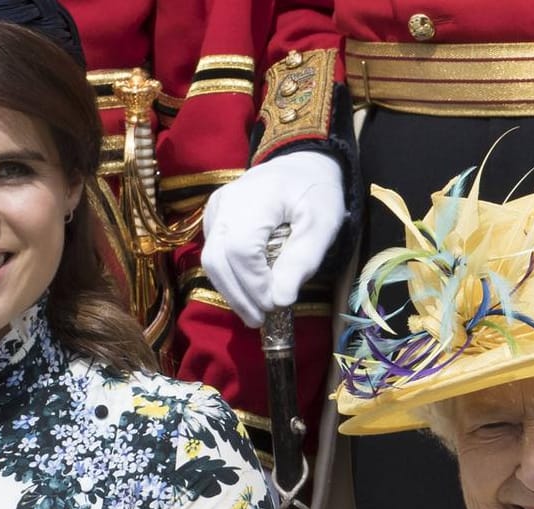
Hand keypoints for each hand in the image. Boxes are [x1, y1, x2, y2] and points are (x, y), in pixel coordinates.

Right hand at [202, 150, 343, 326]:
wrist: (300, 163)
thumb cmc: (315, 192)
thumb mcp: (323, 224)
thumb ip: (302, 261)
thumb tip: (281, 300)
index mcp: (253, 200)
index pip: (240, 252)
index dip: (254, 285)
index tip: (275, 305)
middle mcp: (224, 204)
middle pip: (217, 260)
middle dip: (238, 296)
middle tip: (261, 320)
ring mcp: (214, 210)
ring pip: (210, 260)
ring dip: (231, 291)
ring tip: (255, 312)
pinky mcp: (213, 218)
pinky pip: (213, 253)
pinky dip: (229, 277)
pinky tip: (248, 291)